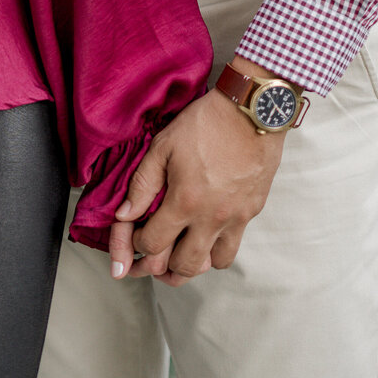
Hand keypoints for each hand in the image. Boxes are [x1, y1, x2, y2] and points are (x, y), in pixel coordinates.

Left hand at [108, 74, 285, 283]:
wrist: (252, 110)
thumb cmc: (206, 122)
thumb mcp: (164, 145)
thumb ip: (142, 183)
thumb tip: (125, 214)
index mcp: (185, 202)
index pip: (153, 245)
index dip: (136, 245)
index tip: (135, 235)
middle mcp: (211, 219)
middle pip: (183, 267)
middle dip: (162, 267)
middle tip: (154, 256)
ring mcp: (235, 219)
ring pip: (212, 264)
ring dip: (193, 263)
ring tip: (181, 251)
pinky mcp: (251, 213)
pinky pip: (233, 247)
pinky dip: (217, 249)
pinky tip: (206, 234)